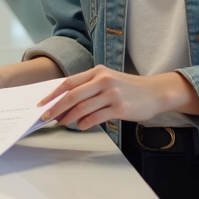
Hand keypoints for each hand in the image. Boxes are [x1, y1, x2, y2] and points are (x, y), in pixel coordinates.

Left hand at [36, 67, 198, 130]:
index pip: (69, 82)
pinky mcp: (120, 108)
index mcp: (97, 71)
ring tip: (62, 123)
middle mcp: (103, 80)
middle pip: (72, 95)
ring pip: (82, 107)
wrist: (156, 93)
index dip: (53, 94)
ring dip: (69, 117)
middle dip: (56, 107)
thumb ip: (89, 87)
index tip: (42, 103)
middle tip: (46, 117)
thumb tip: (64, 102)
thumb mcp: (108, 80)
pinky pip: (96, 117)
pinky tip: (80, 126)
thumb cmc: (129, 88)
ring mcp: (112, 94)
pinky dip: (84, 123)